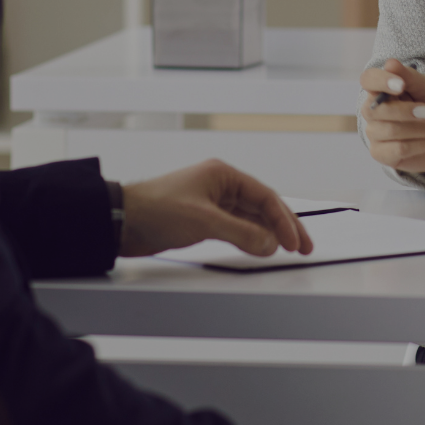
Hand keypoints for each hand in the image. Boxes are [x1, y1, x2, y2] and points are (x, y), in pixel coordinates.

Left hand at [118, 160, 312, 258]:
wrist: (121, 221)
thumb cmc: (155, 209)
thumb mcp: (204, 221)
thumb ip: (240, 233)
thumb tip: (270, 243)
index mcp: (223, 175)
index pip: (265, 197)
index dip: (284, 220)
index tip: (295, 242)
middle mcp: (220, 186)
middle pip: (262, 206)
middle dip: (284, 226)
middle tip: (303, 246)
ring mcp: (211, 202)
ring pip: (250, 218)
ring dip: (268, 233)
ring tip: (287, 249)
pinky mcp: (202, 219)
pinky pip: (236, 227)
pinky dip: (250, 238)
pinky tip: (259, 248)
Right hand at [359, 58, 424, 174]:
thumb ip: (410, 77)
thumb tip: (390, 63)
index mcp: (380, 88)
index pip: (368, 79)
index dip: (381, 81)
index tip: (400, 85)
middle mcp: (372, 110)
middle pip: (376, 109)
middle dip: (406, 111)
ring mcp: (373, 132)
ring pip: (391, 131)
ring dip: (423, 130)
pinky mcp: (380, 153)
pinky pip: (399, 149)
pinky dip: (423, 144)